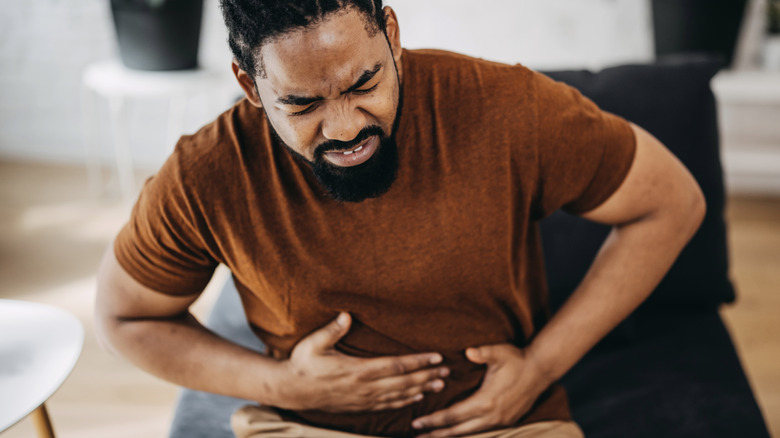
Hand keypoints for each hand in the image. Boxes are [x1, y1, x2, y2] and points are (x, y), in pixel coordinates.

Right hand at [276, 312, 448, 412]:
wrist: (293, 391)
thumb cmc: (303, 363)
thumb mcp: (313, 344)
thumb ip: (332, 331)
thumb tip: (347, 315)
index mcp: (358, 370)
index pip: (395, 366)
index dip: (418, 362)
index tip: (436, 357)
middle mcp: (365, 387)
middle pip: (404, 382)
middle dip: (427, 376)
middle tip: (447, 371)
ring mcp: (364, 399)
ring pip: (399, 395)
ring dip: (421, 389)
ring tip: (440, 384)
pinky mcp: (360, 406)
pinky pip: (388, 405)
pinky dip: (405, 401)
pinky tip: (417, 397)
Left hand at [411, 344, 550, 437]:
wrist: (541, 371)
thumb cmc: (517, 359)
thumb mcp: (499, 352)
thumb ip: (483, 352)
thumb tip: (469, 351)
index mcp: (486, 401)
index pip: (453, 415)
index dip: (434, 421)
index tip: (417, 423)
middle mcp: (492, 416)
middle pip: (458, 430)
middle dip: (437, 434)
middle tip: (417, 436)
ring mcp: (500, 421)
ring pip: (470, 433)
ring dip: (450, 435)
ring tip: (433, 437)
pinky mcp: (505, 421)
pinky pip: (480, 431)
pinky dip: (465, 432)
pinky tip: (456, 431)